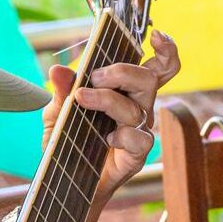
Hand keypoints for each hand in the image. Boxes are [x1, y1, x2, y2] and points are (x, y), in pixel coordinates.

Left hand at [42, 30, 180, 221]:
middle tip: (96, 76)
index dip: (166, 51)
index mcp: (125, 92)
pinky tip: (105, 138)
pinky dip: (121, 134)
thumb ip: (61, 93)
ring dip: (109, 98)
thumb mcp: (56, 116)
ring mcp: (139, 131)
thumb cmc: (68, 146)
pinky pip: (139, 138)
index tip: (158, 36)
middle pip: (148, 79)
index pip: (155, 67)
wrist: (66, 185)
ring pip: (137, 106)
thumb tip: (59, 70)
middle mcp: (137, 108)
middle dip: (122, 71)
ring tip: (83, 99)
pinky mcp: (136, 155)